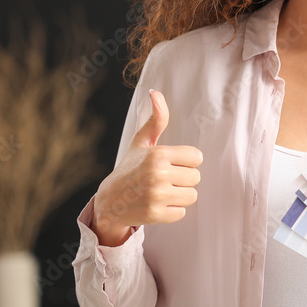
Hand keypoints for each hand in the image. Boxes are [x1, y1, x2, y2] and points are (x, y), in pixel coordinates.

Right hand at [91, 89, 203, 245]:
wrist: (110, 201)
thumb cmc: (130, 168)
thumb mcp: (141, 143)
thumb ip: (156, 120)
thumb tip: (156, 92)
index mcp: (158, 154)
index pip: (196, 157)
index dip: (186, 162)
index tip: (172, 164)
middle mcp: (157, 174)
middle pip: (196, 178)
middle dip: (183, 179)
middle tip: (165, 180)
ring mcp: (156, 195)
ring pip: (191, 196)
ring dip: (180, 196)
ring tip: (162, 192)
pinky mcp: (155, 214)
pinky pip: (182, 212)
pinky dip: (172, 211)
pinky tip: (158, 205)